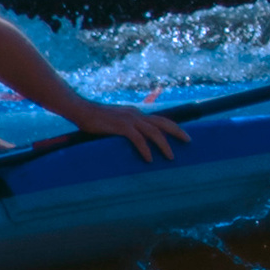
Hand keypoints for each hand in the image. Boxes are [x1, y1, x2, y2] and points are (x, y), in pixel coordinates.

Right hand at [70, 95, 185, 161]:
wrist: (80, 110)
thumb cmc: (94, 119)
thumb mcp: (114, 122)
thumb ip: (125, 128)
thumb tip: (132, 139)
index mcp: (135, 113)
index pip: (159, 119)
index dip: (172, 126)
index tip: (183, 134)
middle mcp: (135, 114)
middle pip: (162, 122)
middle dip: (177, 131)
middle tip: (189, 141)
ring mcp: (129, 119)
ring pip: (153, 132)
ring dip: (164, 145)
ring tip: (171, 157)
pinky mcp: (121, 126)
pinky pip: (138, 139)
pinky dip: (145, 149)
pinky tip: (149, 159)